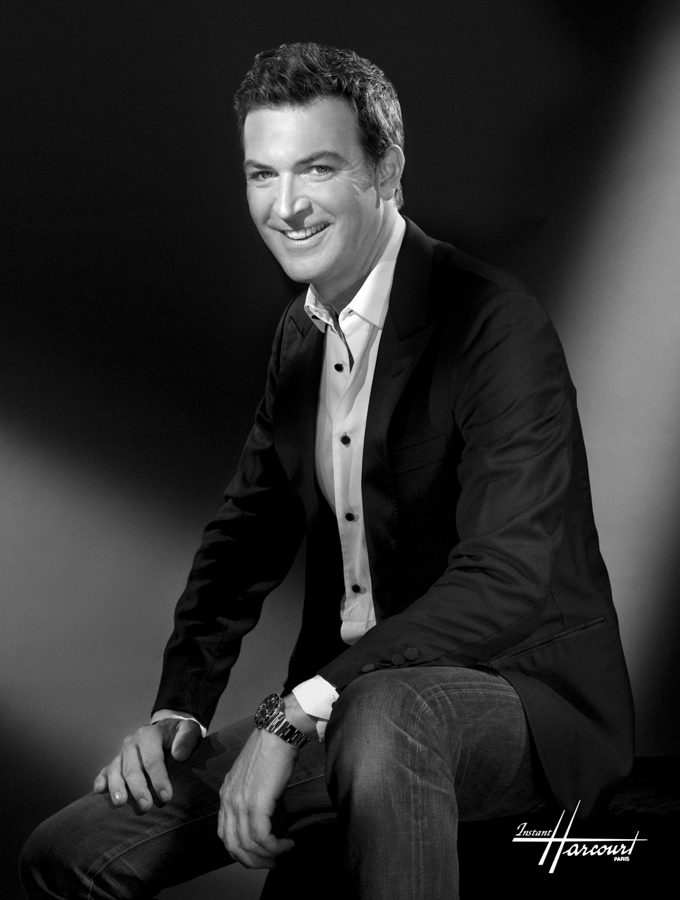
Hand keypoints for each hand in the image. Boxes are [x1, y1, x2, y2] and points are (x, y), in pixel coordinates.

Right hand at [93, 715, 201, 809]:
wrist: (166, 728)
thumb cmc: (178, 734)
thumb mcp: (189, 729)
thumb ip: (186, 739)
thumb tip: (179, 755)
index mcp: (150, 734)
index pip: (153, 759)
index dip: (159, 778)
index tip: (166, 796)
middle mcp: (132, 742)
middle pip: (133, 768)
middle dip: (138, 788)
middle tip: (146, 806)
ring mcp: (122, 752)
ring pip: (116, 770)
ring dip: (117, 787)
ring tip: (120, 802)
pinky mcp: (116, 761)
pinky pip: (106, 770)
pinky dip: (101, 779)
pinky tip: (99, 790)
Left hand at [218, 727, 298, 868]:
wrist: (277, 734)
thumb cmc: (270, 751)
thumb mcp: (252, 777)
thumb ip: (250, 796)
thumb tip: (263, 816)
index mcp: (226, 794)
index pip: (225, 834)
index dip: (240, 851)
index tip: (257, 855)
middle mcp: (228, 800)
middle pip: (233, 845)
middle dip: (252, 860)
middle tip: (270, 863)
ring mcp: (240, 802)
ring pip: (248, 844)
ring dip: (267, 855)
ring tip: (282, 853)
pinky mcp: (257, 803)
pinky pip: (262, 837)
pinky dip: (275, 846)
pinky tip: (287, 843)